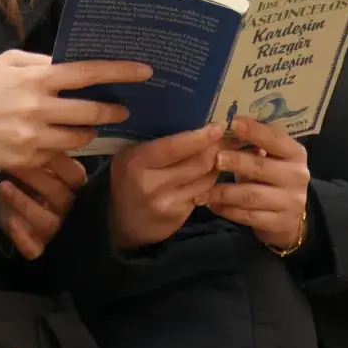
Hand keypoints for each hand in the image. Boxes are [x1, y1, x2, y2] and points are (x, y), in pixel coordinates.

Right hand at [0, 50, 149, 170]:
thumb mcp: (8, 62)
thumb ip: (42, 62)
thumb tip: (71, 62)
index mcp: (36, 78)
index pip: (88, 72)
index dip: (120, 72)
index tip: (144, 71)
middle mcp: (38, 107)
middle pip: (91, 111)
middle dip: (114, 111)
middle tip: (126, 109)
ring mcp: (33, 137)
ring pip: (79, 138)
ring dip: (92, 132)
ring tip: (94, 126)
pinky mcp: (26, 159)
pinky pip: (58, 154)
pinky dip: (66, 147)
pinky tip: (65, 141)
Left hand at [0, 153, 87, 259]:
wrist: (1, 200)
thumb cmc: (22, 177)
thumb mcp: (34, 162)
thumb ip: (44, 152)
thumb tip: (48, 131)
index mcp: (71, 186)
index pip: (76, 177)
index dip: (60, 164)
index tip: (40, 148)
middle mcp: (66, 207)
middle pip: (59, 195)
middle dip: (36, 178)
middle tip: (15, 165)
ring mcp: (52, 227)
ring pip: (47, 221)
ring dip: (24, 204)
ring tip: (3, 187)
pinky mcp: (37, 245)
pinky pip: (34, 248)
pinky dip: (22, 236)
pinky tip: (10, 221)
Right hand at [107, 124, 224, 250]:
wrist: (122, 222)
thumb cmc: (129, 179)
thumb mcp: (133, 156)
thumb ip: (158, 143)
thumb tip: (196, 125)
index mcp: (137, 162)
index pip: (174, 147)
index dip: (200, 137)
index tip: (219, 126)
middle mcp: (151, 184)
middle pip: (198, 162)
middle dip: (216, 148)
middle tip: (225, 137)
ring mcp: (167, 202)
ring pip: (206, 178)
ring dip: (217, 164)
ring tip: (220, 153)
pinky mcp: (179, 216)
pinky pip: (203, 192)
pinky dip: (209, 180)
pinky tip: (208, 173)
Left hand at [205, 117, 309, 252]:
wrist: (291, 217)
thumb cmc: (273, 178)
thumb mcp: (271, 159)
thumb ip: (254, 147)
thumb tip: (223, 129)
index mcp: (295, 154)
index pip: (276, 139)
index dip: (255, 131)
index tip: (233, 122)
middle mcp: (297, 176)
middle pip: (261, 167)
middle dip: (236, 161)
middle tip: (215, 159)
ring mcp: (290, 202)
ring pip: (251, 195)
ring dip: (224, 192)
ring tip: (203, 190)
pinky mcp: (279, 223)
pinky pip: (248, 216)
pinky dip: (227, 211)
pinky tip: (212, 205)